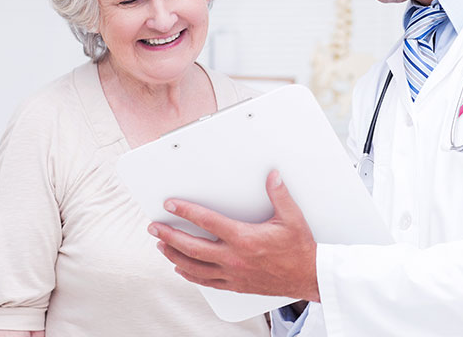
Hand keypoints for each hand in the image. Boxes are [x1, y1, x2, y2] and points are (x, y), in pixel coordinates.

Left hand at [148, 170, 319, 301]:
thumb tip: (272, 176)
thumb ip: (279, 195)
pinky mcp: (236, 285)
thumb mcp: (292, 218)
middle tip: (155, 227)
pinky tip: (182, 269)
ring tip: (161, 246)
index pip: (207, 222)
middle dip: (169, 235)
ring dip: (174, 255)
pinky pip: (206, 281)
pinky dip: (190, 275)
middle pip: (192, 247)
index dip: (186, 211)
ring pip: (194, 266)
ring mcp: (233, 274)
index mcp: (244, 239)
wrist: (308, 277)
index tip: (171, 205)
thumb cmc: (299, 249)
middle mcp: (234, 258)